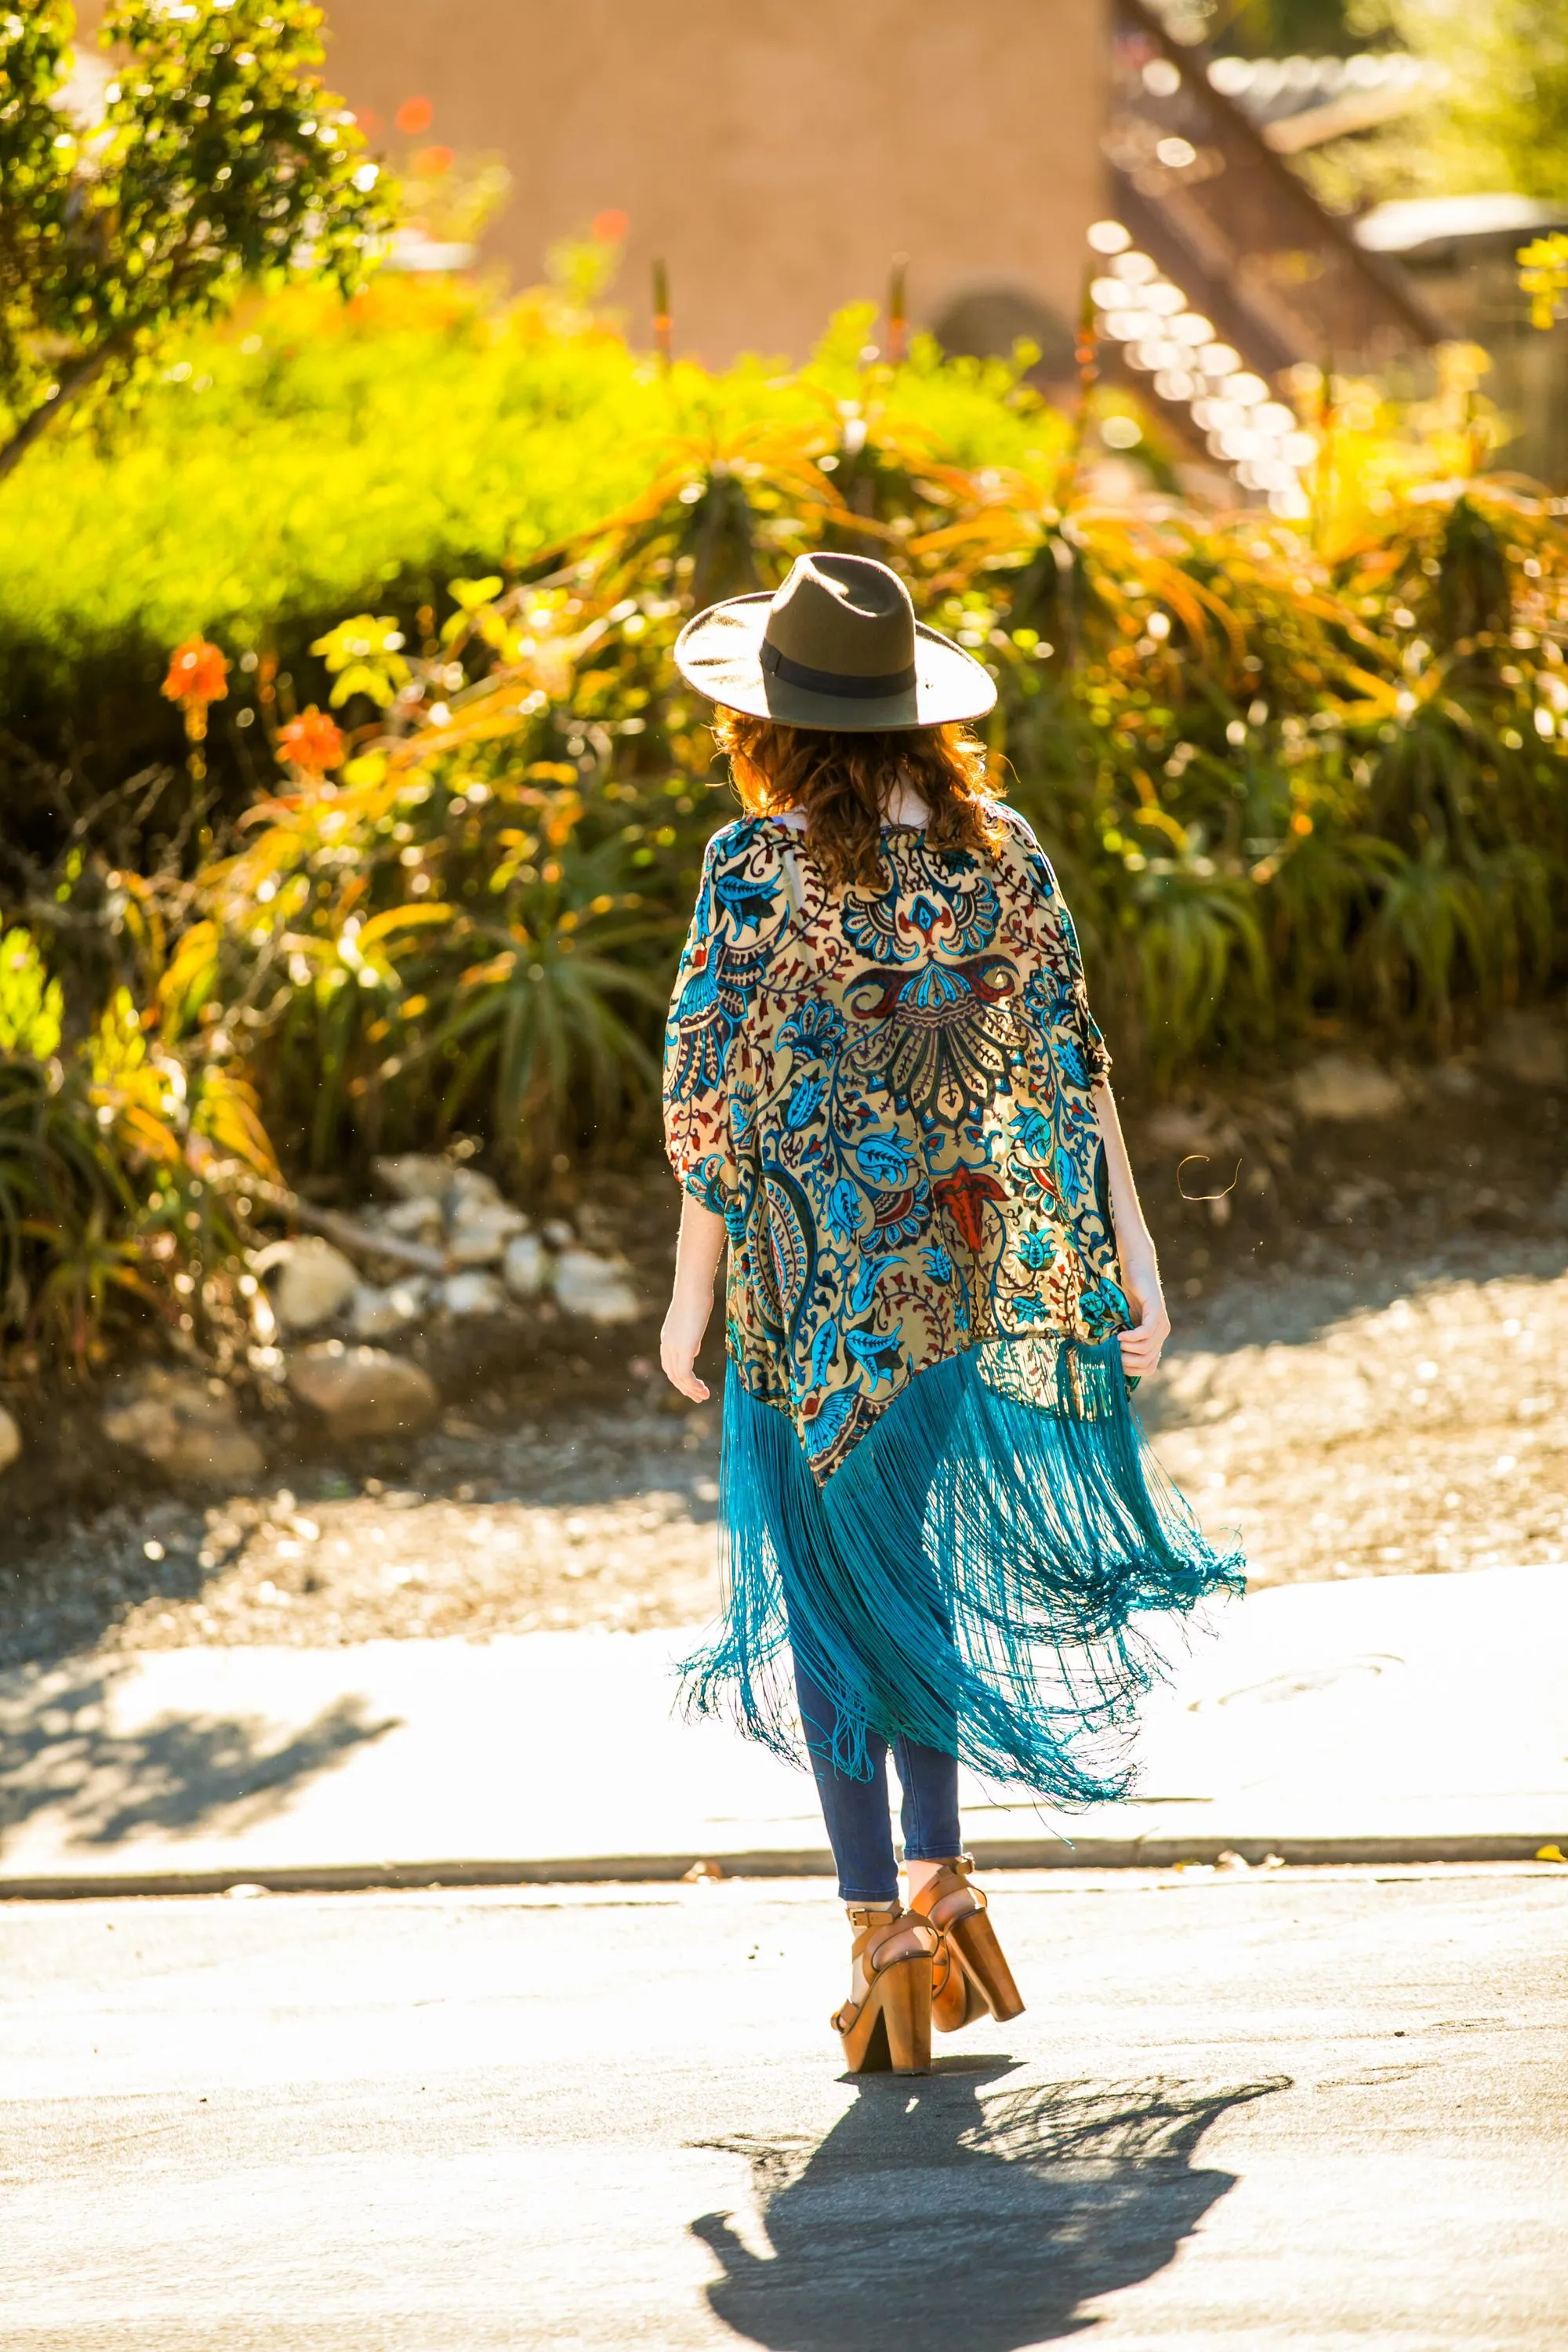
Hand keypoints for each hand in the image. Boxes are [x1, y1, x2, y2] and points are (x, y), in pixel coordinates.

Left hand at [661, 1287, 712, 1401]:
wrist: (694, 1288)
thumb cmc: (696, 1298)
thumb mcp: (692, 1320)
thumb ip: (691, 1336)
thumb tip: (694, 1350)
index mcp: (667, 1338)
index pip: (669, 1364)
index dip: (680, 1377)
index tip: (693, 1385)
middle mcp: (667, 1344)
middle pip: (672, 1374)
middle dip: (685, 1388)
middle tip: (698, 1397)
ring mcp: (674, 1347)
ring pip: (678, 1377)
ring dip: (691, 1390)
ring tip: (703, 1397)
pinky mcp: (684, 1348)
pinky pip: (685, 1374)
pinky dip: (693, 1385)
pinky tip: (702, 1389)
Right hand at [1117, 1265, 1169, 1378]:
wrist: (1137, 1269)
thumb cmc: (1128, 1295)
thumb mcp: (1125, 1322)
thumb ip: (1125, 1339)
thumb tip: (1111, 1360)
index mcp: (1156, 1339)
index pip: (1149, 1367)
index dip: (1132, 1371)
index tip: (1116, 1364)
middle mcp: (1162, 1333)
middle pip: (1147, 1361)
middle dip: (1127, 1363)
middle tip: (1112, 1355)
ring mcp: (1161, 1322)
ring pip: (1146, 1349)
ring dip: (1128, 1350)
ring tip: (1115, 1343)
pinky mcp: (1156, 1310)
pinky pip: (1145, 1333)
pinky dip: (1131, 1337)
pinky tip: (1119, 1335)